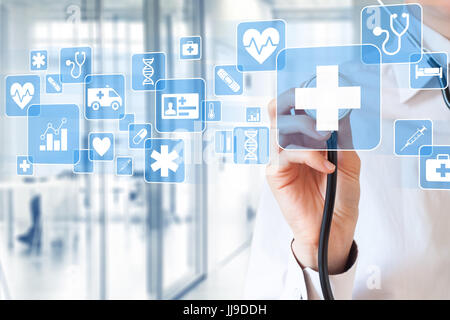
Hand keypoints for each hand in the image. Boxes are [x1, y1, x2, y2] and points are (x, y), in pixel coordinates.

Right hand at [266, 97, 360, 273]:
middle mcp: (290, 144)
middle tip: (315, 98)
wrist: (333, 229)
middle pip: (278, 108)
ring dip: (305, 126)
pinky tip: (326, 166)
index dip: (307, 91)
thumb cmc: (340, 198)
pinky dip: (309, 155)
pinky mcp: (275, 174)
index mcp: (306, 138)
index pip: (297, 106)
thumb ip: (342, 139)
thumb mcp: (350, 164)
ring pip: (280, 126)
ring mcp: (280, 158)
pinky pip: (286, 153)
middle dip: (294, 96)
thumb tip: (339, 112)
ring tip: (326, 137)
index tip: (328, 85)